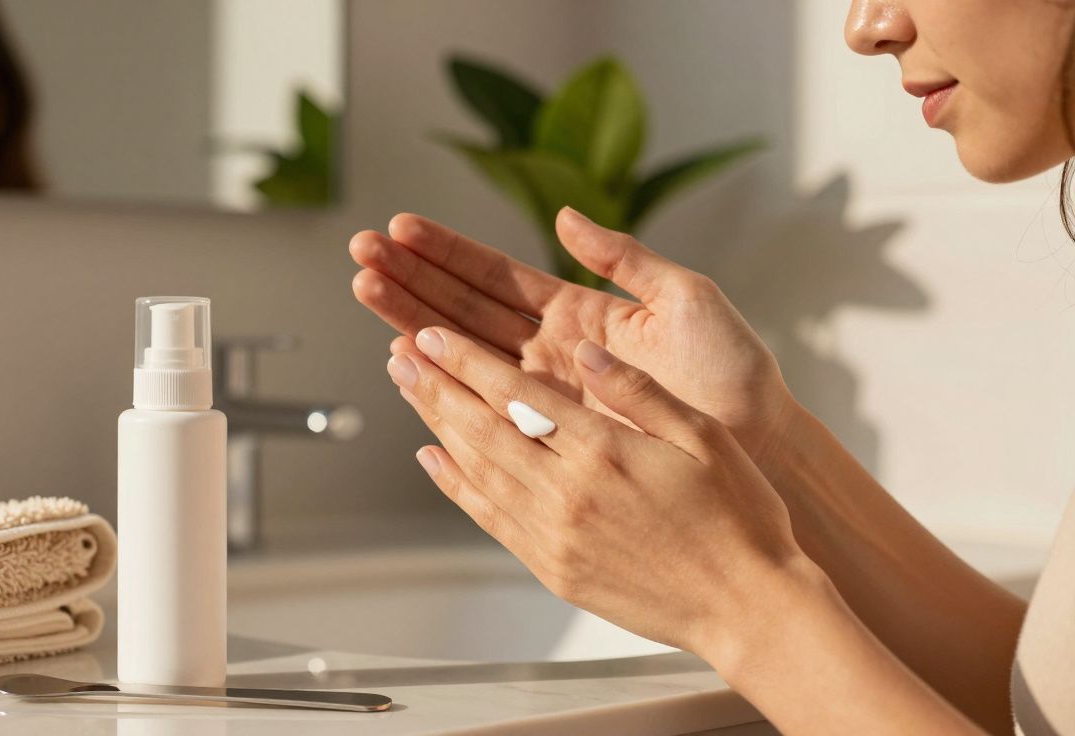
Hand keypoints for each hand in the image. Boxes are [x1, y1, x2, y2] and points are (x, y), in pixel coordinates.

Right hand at [350, 208, 799, 466]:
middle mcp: (551, 348)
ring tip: (367, 293)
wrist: (757, 443)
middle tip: (361, 253)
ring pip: (463, 350)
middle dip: (411, 279)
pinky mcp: (551, 429)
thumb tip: (566, 217)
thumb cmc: (730, 371)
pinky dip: (442, 381)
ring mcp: (546, 391)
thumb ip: (624, 258)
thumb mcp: (683, 297)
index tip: (401, 230)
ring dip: (412, 320)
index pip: (495, 274)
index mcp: (578, 309)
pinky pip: (485, 402)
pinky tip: (403, 360)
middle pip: (465, 307)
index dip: (447, 251)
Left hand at [384, 325, 811, 656]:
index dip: (466, 361)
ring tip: (408, 391)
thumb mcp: (702, 436)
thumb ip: (637, 390)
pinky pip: (488, 518)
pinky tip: (434, 459)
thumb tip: (586, 351)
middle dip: (434, 385)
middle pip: (480, 428)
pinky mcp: (552, 568)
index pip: (515, 395)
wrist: (747, 607)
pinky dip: (455, 485)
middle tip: (399, 353)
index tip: (431, 336)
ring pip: (476, 469)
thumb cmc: (738, 520)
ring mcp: (554, 535)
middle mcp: (567, 493)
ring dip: (435, 425)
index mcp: (604, 452)